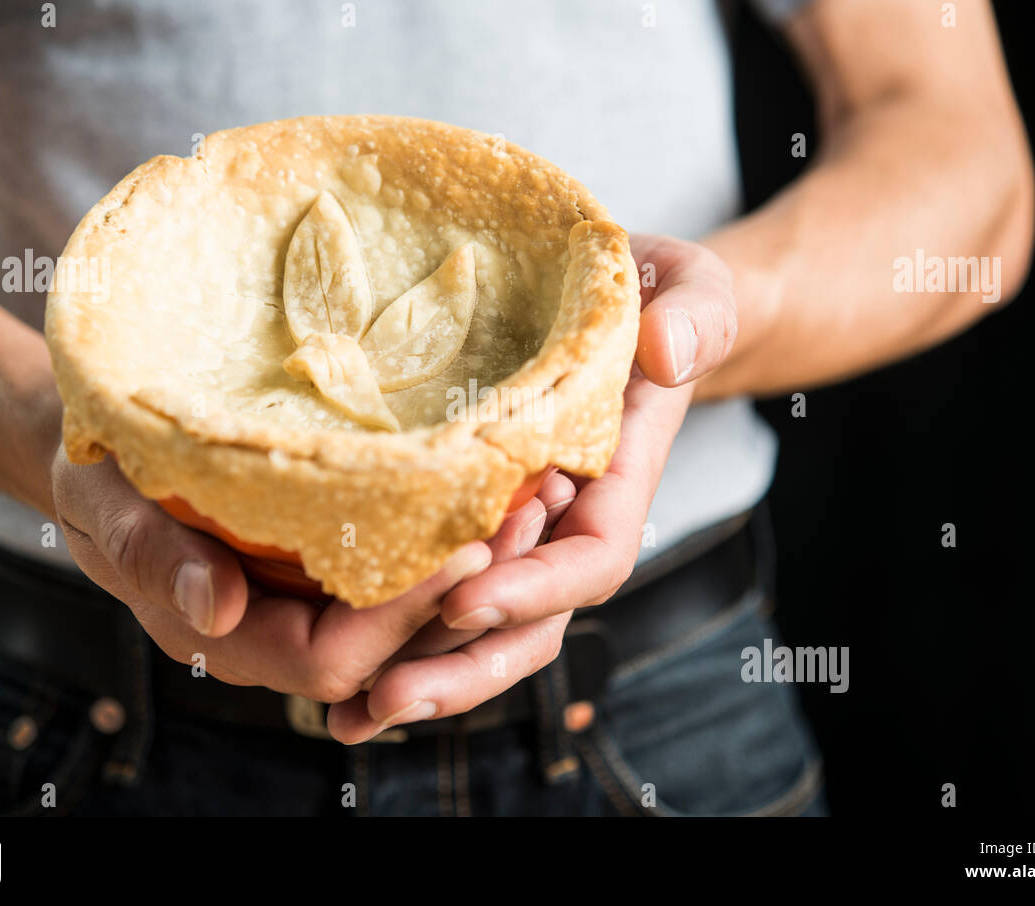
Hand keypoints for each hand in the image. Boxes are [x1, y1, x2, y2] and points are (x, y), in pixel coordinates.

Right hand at [51, 448, 493, 701]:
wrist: (106, 458)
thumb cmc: (100, 475)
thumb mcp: (105, 504)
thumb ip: (149, 556)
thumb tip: (211, 609)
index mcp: (229, 634)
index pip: (332, 656)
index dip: (400, 614)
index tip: (464, 547)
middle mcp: (282, 632)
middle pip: (394, 648)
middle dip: (465, 590)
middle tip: (530, 509)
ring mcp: (313, 603)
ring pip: (413, 618)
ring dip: (480, 567)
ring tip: (536, 494)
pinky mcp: (335, 567)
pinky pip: (406, 574)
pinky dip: (455, 539)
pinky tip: (497, 486)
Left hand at [327, 234, 736, 741]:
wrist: (623, 304)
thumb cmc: (652, 293)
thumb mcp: (688, 286)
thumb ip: (695, 314)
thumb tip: (668, 352)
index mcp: (618, 481)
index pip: (591, 559)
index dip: (536, 588)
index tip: (466, 600)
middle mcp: (567, 523)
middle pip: (532, 623)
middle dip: (466, 668)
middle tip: (387, 700)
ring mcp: (520, 530)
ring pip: (482, 624)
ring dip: (424, 673)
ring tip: (351, 718)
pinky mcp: (470, 516)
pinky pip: (440, 583)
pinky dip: (397, 629)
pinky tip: (340, 667)